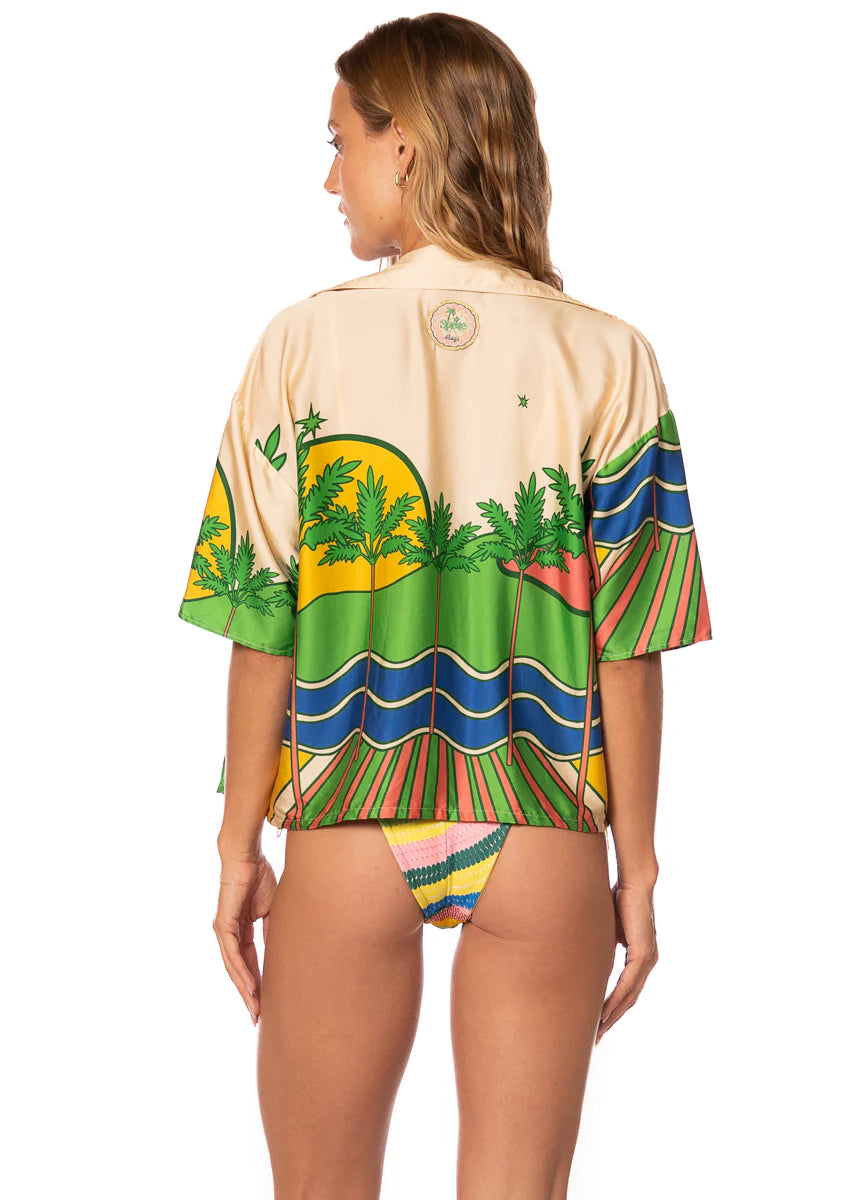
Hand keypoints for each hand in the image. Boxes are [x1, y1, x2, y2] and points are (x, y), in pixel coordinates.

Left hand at [213, 854, 276, 1026]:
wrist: (247, 856)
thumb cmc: (260, 877)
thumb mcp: (272, 910)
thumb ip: (273, 931)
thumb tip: (280, 953)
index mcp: (242, 930)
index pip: (250, 962)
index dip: (258, 982)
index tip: (267, 1002)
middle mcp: (229, 934)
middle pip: (239, 971)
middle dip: (249, 994)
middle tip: (258, 1017)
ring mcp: (224, 931)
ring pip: (234, 968)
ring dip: (245, 990)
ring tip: (255, 1009)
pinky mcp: (222, 926)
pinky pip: (232, 955)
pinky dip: (241, 972)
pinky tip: (249, 987)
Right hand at [595, 878, 658, 1043]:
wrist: (634, 882)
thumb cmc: (619, 899)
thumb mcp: (607, 929)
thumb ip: (602, 946)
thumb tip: (585, 956)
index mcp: (641, 957)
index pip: (627, 989)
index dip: (613, 1007)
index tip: (599, 1023)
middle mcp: (648, 962)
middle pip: (629, 999)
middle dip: (612, 1019)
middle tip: (597, 1038)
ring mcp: (647, 960)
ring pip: (629, 996)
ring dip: (613, 1015)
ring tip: (598, 1031)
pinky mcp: (642, 954)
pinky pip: (628, 984)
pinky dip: (616, 1000)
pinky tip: (605, 1013)